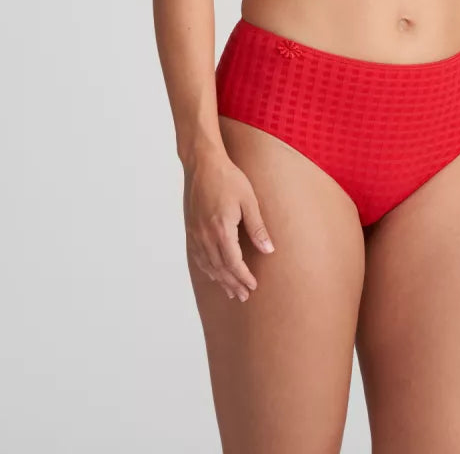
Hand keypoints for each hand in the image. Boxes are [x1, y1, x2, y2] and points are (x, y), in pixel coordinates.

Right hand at [183, 149, 274, 301]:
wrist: (203, 164)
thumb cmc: (228, 178)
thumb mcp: (248, 201)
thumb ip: (257, 227)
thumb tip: (268, 250)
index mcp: (222, 229)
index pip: (233, 263)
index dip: (243, 277)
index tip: (253, 286)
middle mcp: (206, 235)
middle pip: (220, 268)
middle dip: (233, 284)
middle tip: (244, 295)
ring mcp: (196, 233)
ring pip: (208, 265)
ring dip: (220, 280)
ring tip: (231, 291)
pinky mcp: (191, 229)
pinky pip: (198, 256)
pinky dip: (207, 269)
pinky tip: (213, 273)